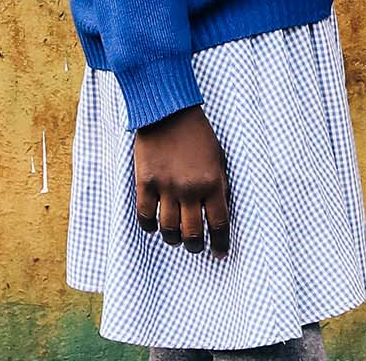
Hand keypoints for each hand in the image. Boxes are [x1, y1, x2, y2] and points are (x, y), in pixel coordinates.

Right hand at [132, 105, 231, 255]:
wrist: (168, 112)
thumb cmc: (198, 135)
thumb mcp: (219, 159)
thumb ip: (220, 187)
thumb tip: (220, 214)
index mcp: (212, 183)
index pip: (219, 224)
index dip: (220, 243)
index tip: (219, 252)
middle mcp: (189, 189)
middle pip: (192, 233)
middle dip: (195, 246)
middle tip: (195, 246)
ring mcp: (166, 187)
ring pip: (168, 229)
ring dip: (173, 238)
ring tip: (176, 237)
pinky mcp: (145, 183)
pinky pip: (145, 216)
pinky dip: (150, 226)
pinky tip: (154, 226)